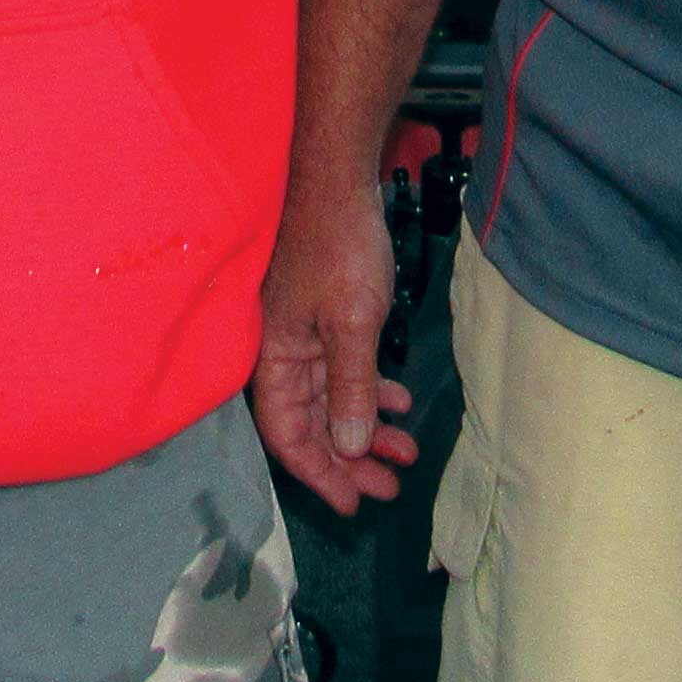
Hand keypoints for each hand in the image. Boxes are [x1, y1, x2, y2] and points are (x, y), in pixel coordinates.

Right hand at [254, 174, 417, 514]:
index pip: (288, 435)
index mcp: (276, 358)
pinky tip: (398, 398)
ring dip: (367, 425)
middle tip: (390, 487)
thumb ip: (351, 386)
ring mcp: (304, 333)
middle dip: (350, 460)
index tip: (355, 504)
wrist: (336, 177)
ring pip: (333, 398)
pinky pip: (344, 368)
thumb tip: (351, 447)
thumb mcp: (352, 321)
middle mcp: (283, 352)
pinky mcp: (326, 315)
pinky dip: (370, 389)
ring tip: (405, 450)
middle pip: (312, 424)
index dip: (320, 473)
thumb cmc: (339, 247)